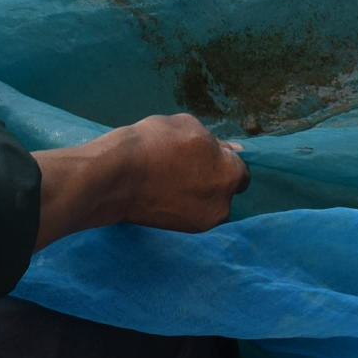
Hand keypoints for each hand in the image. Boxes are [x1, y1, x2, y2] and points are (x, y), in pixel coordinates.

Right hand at [33, 113, 247, 246]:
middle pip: (226, 188)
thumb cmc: (154, 144)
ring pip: (209, 202)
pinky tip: (166, 191)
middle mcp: (224, 203)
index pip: (240, 169)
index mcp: (231, 174)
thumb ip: (215, 141)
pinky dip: (185, 204)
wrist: (117, 178)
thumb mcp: (189, 126)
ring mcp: (204, 220)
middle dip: (213, 178)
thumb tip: (232, 150)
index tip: (203, 156)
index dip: (221, 160)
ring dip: (199, 192)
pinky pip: (193, 212)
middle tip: (185, 165)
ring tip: (172, 178)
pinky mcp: (184, 231)